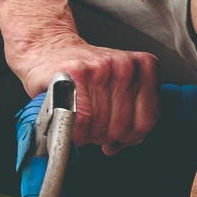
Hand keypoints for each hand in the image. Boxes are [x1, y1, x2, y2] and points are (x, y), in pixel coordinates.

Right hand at [6, 28, 160, 151]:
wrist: (49, 50)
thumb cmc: (84, 75)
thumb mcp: (119, 91)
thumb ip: (131, 118)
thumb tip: (117, 146)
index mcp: (144, 67)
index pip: (146, 122)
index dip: (127, 137)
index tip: (113, 135)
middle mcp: (126, 65)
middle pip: (122, 127)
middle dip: (104, 136)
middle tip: (92, 127)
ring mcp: (102, 67)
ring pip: (102, 127)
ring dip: (88, 134)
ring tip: (80, 121)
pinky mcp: (76, 72)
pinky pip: (82, 121)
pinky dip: (75, 131)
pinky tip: (71, 121)